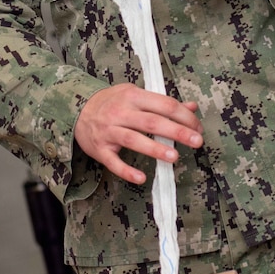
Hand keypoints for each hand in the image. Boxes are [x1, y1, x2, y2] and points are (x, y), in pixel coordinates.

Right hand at [74, 84, 202, 184]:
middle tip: (197, 141)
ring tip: (174, 157)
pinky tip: (141, 178)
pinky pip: (113, 162)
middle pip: (152, 122)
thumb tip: (192, 107)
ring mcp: (109, 131)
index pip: (163, 105)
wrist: (76, 109)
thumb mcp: (136, 95)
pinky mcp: (100, 149)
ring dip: (155, 149)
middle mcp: (121, 112)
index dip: (183, 116)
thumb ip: (163, 103)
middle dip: (176, 131)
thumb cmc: (112, 102)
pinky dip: (126, 171)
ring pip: (134, 140)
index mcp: (133, 96)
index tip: (197, 127)